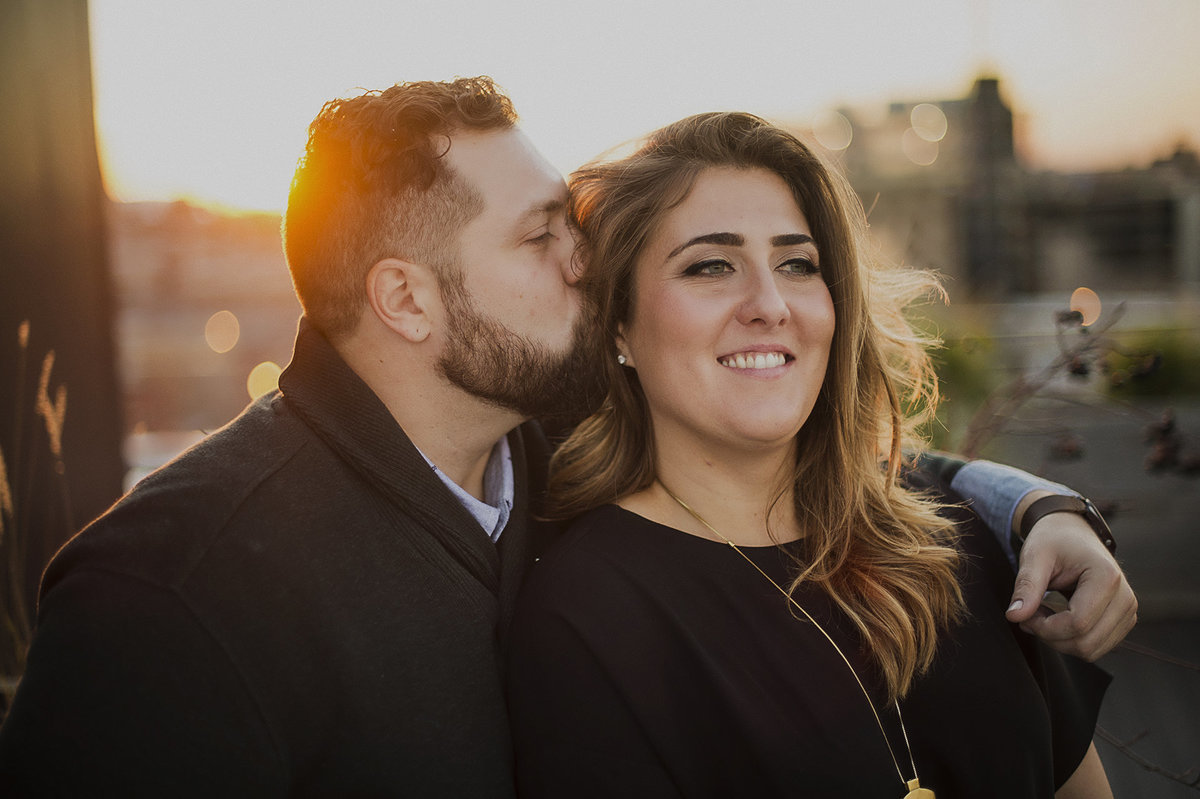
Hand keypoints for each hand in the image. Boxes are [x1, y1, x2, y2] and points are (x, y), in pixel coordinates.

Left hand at [1004, 511, 1136, 660]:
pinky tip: (1057, 618)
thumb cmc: (1053, 540)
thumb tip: (1014, 615)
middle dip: (1050, 637)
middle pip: (1086, 642)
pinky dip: (1071, 640)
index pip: (1078, 623)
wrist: (1072, 532)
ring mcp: (1128, 611)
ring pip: (1092, 650)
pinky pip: (1096, 647)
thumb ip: (1026, 586)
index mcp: (1107, 577)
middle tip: (1029, 615)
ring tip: (1042, 614)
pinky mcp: (1122, 620)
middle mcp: (1125, 597)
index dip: (1045, 628)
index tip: (1024, 614)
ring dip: (1060, 640)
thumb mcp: (1034, 557)